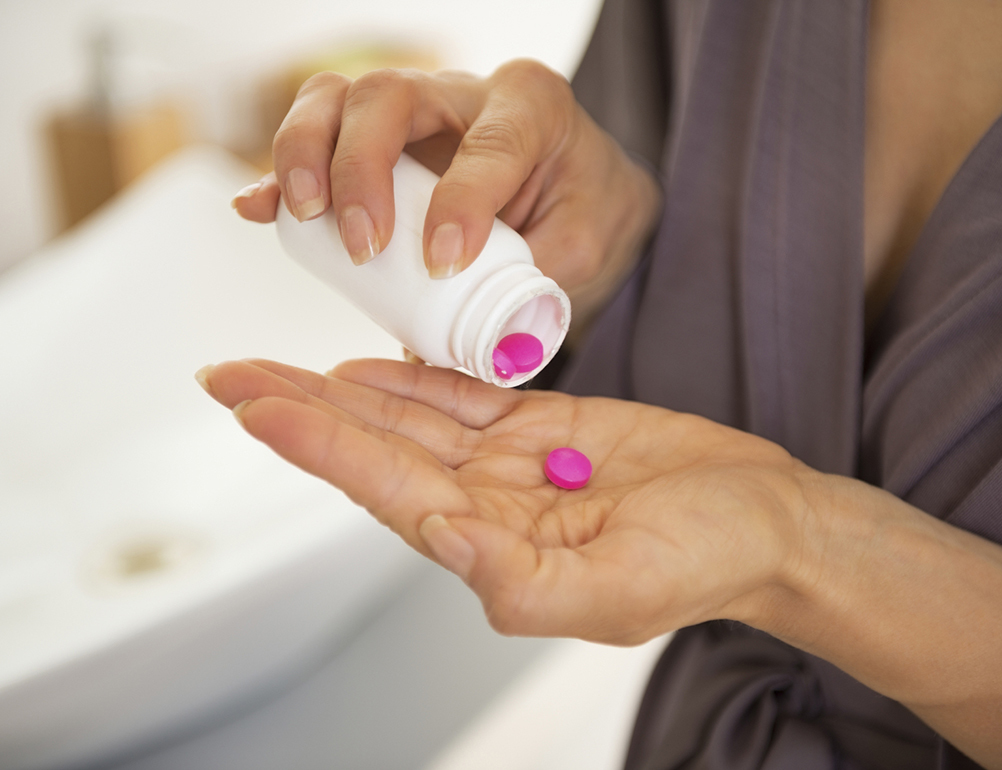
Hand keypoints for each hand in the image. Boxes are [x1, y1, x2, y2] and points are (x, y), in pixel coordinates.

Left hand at [196, 357, 807, 644]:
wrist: (766, 519)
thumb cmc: (709, 560)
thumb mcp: (620, 588)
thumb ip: (522, 580)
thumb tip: (440, 537)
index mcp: (494, 548)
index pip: (386, 488)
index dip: (319, 446)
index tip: (256, 406)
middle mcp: (488, 506)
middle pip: (376, 449)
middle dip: (300, 412)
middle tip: (229, 376)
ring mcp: (512, 465)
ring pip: (408, 419)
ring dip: (339, 390)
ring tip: (273, 367)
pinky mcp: (544, 428)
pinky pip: (462, 399)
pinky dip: (411, 380)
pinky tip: (364, 366)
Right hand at [230, 60, 660, 329]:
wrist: (581, 192)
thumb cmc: (584, 213)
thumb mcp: (588, 247)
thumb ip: (537, 285)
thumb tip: (465, 347)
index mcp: (532, 107)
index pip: (488, 142)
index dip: (460, 200)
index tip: (441, 262)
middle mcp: (464, 92)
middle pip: (388, 96)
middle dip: (360, 168)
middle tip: (362, 246)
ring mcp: (413, 109)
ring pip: (338, 99)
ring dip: (306, 155)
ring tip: (305, 218)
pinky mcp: (376, 140)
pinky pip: (317, 137)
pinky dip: (281, 173)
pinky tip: (257, 210)